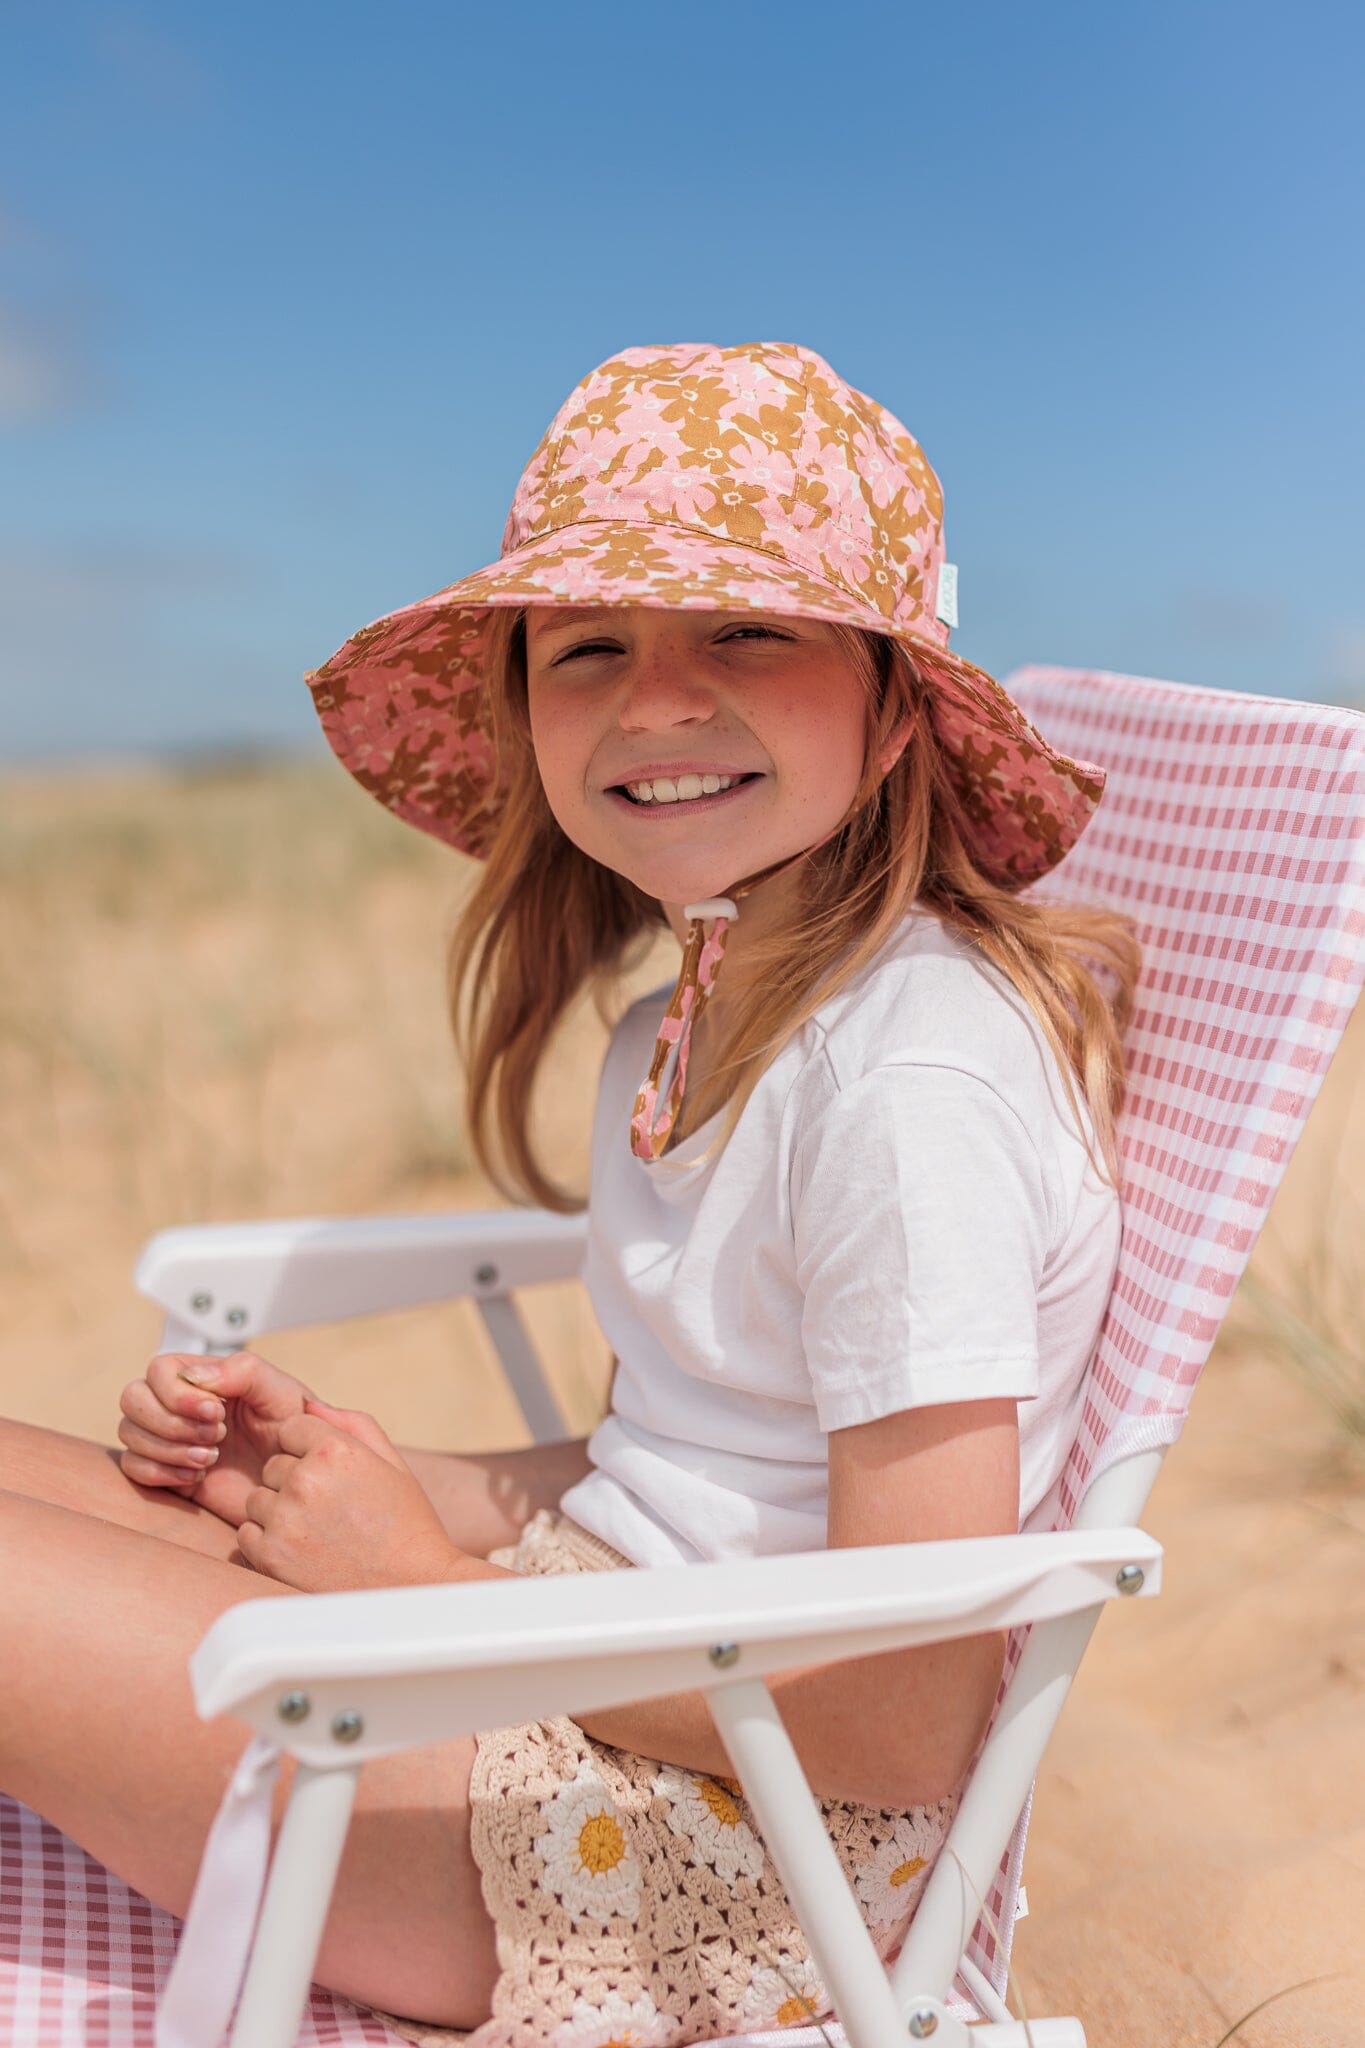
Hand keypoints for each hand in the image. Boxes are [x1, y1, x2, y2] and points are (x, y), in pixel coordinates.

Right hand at [118, 1349, 311, 1526]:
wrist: (295, 1483)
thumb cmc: (294, 1430)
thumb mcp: (279, 1392)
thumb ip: (241, 1371)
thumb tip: (193, 1375)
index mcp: (204, 1377)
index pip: (159, 1370)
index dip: (178, 1393)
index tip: (216, 1412)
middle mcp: (178, 1403)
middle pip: (132, 1397)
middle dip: (170, 1422)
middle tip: (216, 1438)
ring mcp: (168, 1437)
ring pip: (128, 1431)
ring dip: (167, 1448)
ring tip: (210, 1459)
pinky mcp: (164, 1470)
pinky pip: (132, 1466)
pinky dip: (159, 1472)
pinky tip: (196, 1477)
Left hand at [237, 1400, 465, 1591]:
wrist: (412, 1588)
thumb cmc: (407, 1524)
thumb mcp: (392, 1463)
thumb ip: (351, 1424)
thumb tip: (307, 1406)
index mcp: (336, 1451)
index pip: (292, 1429)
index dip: (308, 1450)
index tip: (331, 1474)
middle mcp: (306, 1481)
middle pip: (273, 1466)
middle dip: (293, 1482)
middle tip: (330, 1509)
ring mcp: (284, 1521)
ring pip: (257, 1500)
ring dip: (278, 1512)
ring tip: (317, 1532)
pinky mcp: (269, 1557)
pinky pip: (246, 1535)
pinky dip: (266, 1542)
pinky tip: (303, 1552)